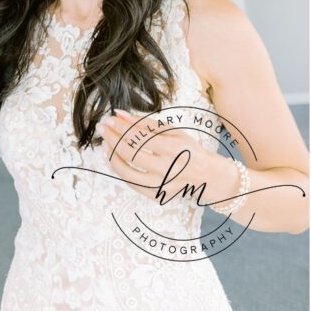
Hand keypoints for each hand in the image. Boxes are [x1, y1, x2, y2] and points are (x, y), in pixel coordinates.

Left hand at [98, 109, 233, 208]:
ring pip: (128, 174)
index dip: (121, 127)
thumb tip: (120, 114)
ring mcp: (163, 185)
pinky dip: (120, 172)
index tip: (110, 118)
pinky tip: (113, 160)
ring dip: (111, 157)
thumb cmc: (189, 149)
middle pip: (131, 154)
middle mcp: (168, 169)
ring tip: (104, 144)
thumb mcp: (173, 131)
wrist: (209, 176)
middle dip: (112, 138)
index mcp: (173, 149)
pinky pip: (133, 185)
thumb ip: (145, 123)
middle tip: (102, 128)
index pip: (139, 137)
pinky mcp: (159, 196)